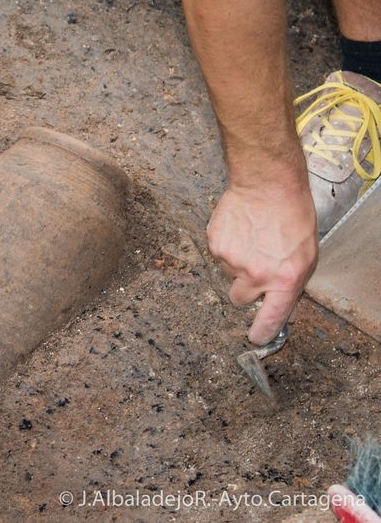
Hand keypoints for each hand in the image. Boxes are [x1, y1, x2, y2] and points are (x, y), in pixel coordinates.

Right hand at [207, 182, 318, 344]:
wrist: (268, 185)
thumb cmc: (292, 215)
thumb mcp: (306, 254)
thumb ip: (291, 281)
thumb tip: (280, 302)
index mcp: (285, 280)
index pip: (270, 318)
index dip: (261, 332)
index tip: (256, 337)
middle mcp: (256, 275)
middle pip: (239, 298)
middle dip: (244, 288)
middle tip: (252, 267)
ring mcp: (233, 261)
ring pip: (228, 273)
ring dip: (237, 261)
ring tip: (251, 237)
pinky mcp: (215, 245)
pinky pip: (218, 254)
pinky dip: (227, 245)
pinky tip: (240, 229)